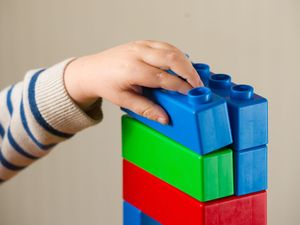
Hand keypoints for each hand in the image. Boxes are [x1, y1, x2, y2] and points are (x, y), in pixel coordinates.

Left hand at [64, 40, 202, 123]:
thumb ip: (146, 109)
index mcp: (132, 69)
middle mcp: (137, 53)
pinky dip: (177, 55)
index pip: (164, 77)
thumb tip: (165, 118)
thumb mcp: (124, 101)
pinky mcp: (142, 42)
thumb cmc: (106, 85)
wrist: (92, 70)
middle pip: (171, 58)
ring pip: (171, 49)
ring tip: (193, 77)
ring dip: (185, 62)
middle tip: (198, 85)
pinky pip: (165, 45)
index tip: (191, 94)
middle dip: (189, 72)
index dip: (180, 86)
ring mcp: (140, 45)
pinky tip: (182, 65)